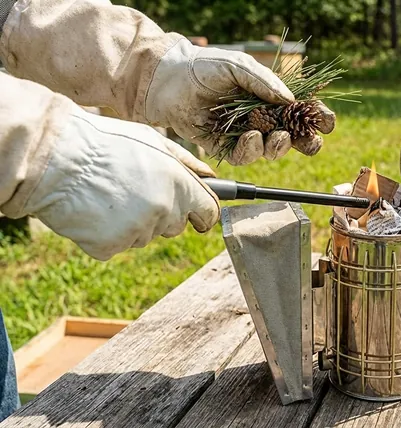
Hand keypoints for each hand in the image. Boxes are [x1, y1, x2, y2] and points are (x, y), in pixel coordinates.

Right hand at [22, 106, 220, 260]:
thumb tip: (212, 178)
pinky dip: (107, 234)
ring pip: (145, 236)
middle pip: (176, 226)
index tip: (196, 214)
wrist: (53, 157)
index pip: (209, 214)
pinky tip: (93, 210)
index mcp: (180, 185)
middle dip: (163, 213)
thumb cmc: (105, 143)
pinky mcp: (110, 246)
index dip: (202, 213)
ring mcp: (137, 231)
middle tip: (134, 189)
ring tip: (108, 194)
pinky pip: (118, 246)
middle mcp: (163, 211)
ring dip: (133, 222)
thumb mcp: (153, 141)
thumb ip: (188, 163)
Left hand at [144, 39, 335, 164]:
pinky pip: (245, 156)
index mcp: (271, 98)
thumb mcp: (239, 66)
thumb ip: (265, 82)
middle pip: (293, 139)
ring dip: (278, 147)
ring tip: (274, 135)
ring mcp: (244, 134)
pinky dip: (251, 150)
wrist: (168, 80)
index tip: (327, 123)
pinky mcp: (224, 147)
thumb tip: (290, 100)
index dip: (318, 119)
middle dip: (306, 143)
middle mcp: (261, 119)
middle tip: (309, 142)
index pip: (302, 112)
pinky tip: (250, 137)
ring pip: (272, 151)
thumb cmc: (205, 67)